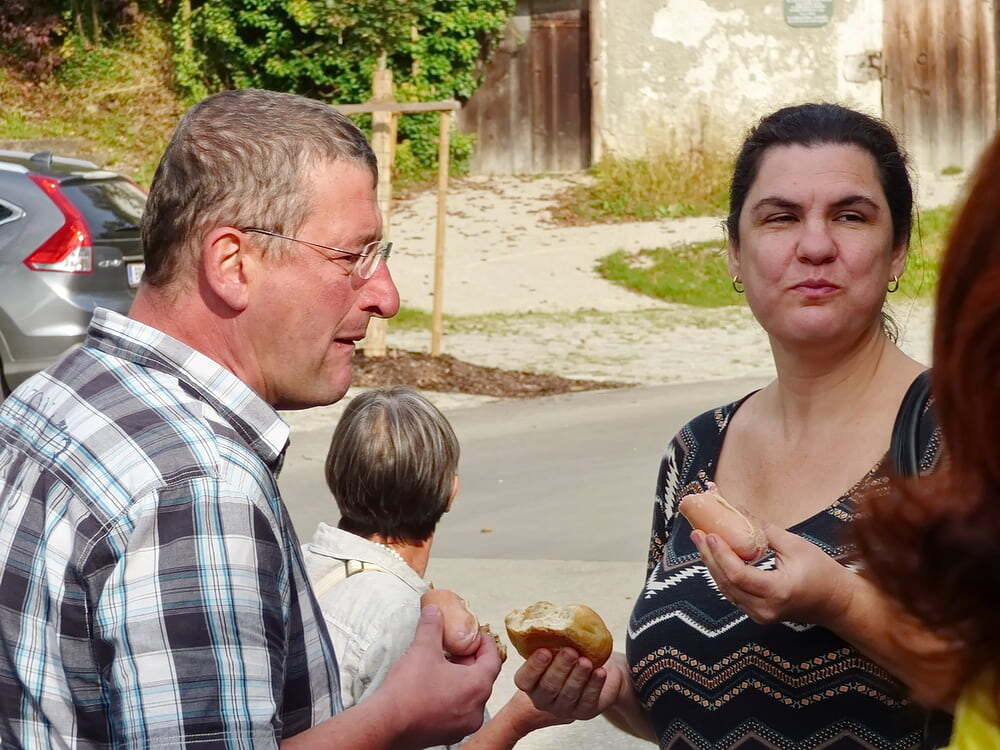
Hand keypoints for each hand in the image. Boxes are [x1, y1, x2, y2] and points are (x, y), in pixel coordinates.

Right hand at [375, 605, 501, 747]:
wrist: (385, 724)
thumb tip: (434, 610)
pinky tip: (433, 686)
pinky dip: (452, 696)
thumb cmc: (409, 688)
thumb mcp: (423, 648)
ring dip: (460, 679)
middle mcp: (476, 710)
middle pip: (482, 678)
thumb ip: (432, 626)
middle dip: (470, 660)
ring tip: (442, 665)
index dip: (485, 643)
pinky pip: (457, 710)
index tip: (475, 634)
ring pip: (470, 696)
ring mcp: (463, 726)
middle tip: (455, 647)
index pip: (493, 660)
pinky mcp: (448, 735)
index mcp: (477, 687)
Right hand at [513, 647, 625, 722]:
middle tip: (570, 651)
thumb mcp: (557, 646)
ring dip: (578, 676)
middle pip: (548, 687)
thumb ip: (549, 639)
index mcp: (531, 683)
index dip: (533, 666)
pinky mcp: (584, 711)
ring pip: (569, 694)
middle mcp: (544, 699)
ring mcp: (564, 708)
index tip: (544, 651)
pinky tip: (599, 672)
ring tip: (585, 660)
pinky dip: (594, 685)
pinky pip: (588, 700)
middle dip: (560, 668)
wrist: (596, 668)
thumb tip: (547, 618)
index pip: (525, 679)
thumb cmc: (571, 653)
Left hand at [691, 522, 855, 626]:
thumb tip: (738, 511)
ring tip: (701, 542)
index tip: (709, 533)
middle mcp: (764, 608)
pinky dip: (722, 574)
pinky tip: (715, 557)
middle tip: (697, 533)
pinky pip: (733, 594)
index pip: (738, 575)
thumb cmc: (822, 572)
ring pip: (726, 590)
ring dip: (712, 565)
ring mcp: (760, 615)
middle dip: (709, 557)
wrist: (837, 603)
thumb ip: (764, 531)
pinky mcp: (758, 614)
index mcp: (777, 591)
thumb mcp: (796, 546)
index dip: (720, 554)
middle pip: (726, 583)